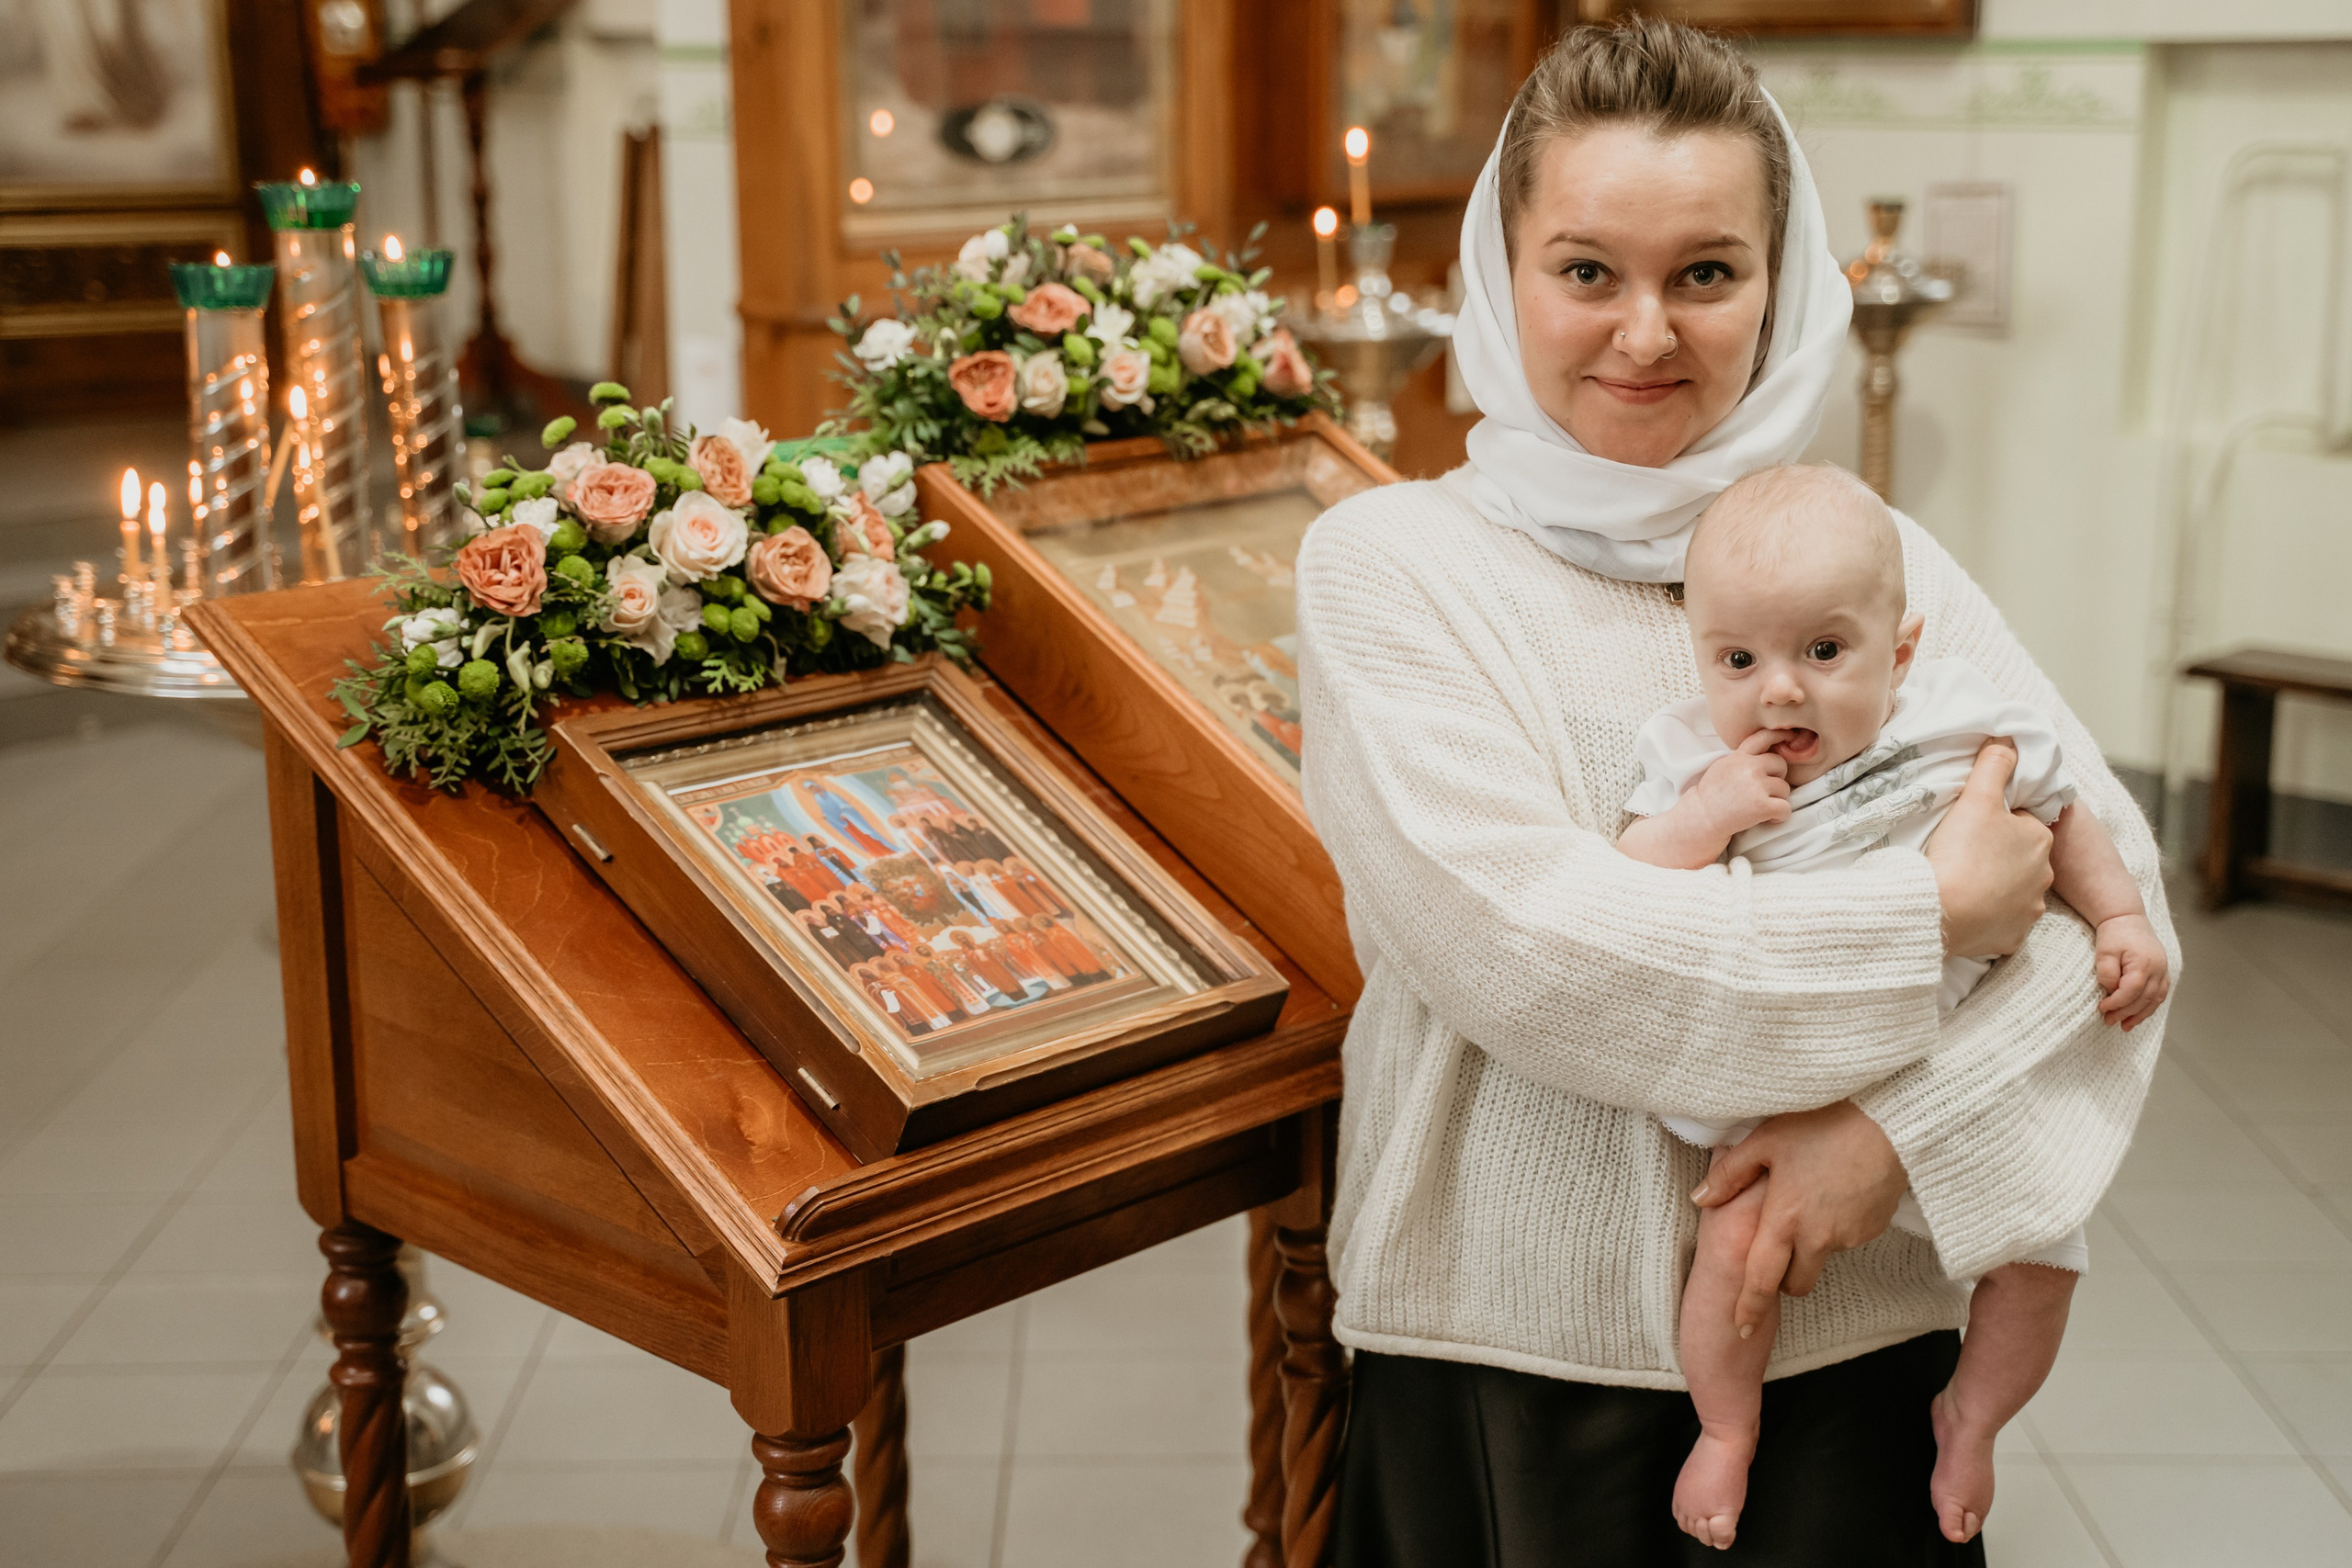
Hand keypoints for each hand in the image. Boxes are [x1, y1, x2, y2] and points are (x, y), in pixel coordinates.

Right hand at [1689, 729, 1794, 841]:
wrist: (1702, 819)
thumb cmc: (1711, 796)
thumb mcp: (1722, 767)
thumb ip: (1741, 759)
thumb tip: (1763, 754)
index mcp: (1739, 757)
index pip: (1763, 738)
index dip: (1780, 735)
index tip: (1790, 736)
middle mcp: (1749, 767)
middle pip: (1780, 764)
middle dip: (1777, 777)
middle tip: (1765, 791)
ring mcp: (1757, 786)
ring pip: (1785, 789)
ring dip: (1777, 799)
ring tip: (1761, 807)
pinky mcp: (1762, 806)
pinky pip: (1786, 808)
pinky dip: (1780, 816)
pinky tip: (1768, 819)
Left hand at [1691, 1101, 1907, 1336]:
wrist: (1888, 1120)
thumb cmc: (1821, 1124)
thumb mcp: (1765, 1140)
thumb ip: (1730, 1173)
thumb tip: (1700, 1198)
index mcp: (1785, 1219)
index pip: (1762, 1278)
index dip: (1750, 1307)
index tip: (1741, 1328)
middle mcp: (1818, 1237)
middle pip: (1797, 1282)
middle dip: (1785, 1278)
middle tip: (1780, 1248)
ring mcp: (1850, 1236)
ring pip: (1823, 1257)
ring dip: (1813, 1244)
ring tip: (1812, 1195)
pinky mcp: (1873, 1228)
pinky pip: (1848, 1238)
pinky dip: (1837, 1225)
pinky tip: (1837, 1189)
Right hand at [1925, 739, 2053, 958]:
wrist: (1942, 910)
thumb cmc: (1961, 851)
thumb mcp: (1976, 797)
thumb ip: (1995, 764)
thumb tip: (2009, 739)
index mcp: (2040, 840)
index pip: (2021, 823)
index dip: (1995, 822)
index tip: (1971, 827)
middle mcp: (2043, 876)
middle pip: (2020, 858)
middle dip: (1998, 855)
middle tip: (1963, 853)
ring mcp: (2029, 910)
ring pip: (2013, 892)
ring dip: (1995, 887)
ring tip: (1963, 882)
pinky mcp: (2012, 938)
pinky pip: (2001, 923)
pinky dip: (1987, 918)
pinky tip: (1966, 910)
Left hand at [2094, 912, 2170, 1029]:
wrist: (2126, 917)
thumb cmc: (2114, 933)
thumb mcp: (2104, 952)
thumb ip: (2107, 973)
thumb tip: (2111, 992)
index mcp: (2144, 964)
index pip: (2131, 992)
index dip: (2116, 1004)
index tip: (2102, 1009)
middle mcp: (2158, 970)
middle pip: (2144, 999)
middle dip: (2126, 1013)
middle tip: (2108, 1021)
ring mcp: (2163, 971)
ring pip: (2155, 1000)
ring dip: (2140, 1015)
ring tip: (2125, 1026)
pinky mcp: (2162, 971)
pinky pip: (2160, 994)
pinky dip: (2150, 1006)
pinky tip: (2139, 1015)